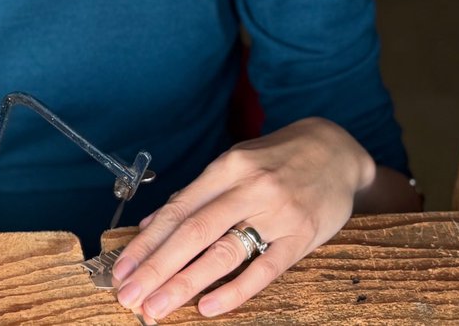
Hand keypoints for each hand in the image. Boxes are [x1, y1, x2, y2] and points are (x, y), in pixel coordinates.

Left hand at [110, 117, 374, 321]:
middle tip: (128, 297)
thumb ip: (197, 194)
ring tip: (156, 308)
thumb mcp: (236, 163)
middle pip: (193, 233)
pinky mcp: (302, 236)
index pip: (178, 209)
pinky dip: (234, 290)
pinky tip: (208, 307)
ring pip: (223, 252)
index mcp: (227, 167)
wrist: (337, 149)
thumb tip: (151, 225)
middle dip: (156, 268)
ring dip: (184, 284)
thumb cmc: (278, 159)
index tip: (120, 269)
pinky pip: (264, 269)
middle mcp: (249, 188)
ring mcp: (277, 213)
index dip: (146, 242)